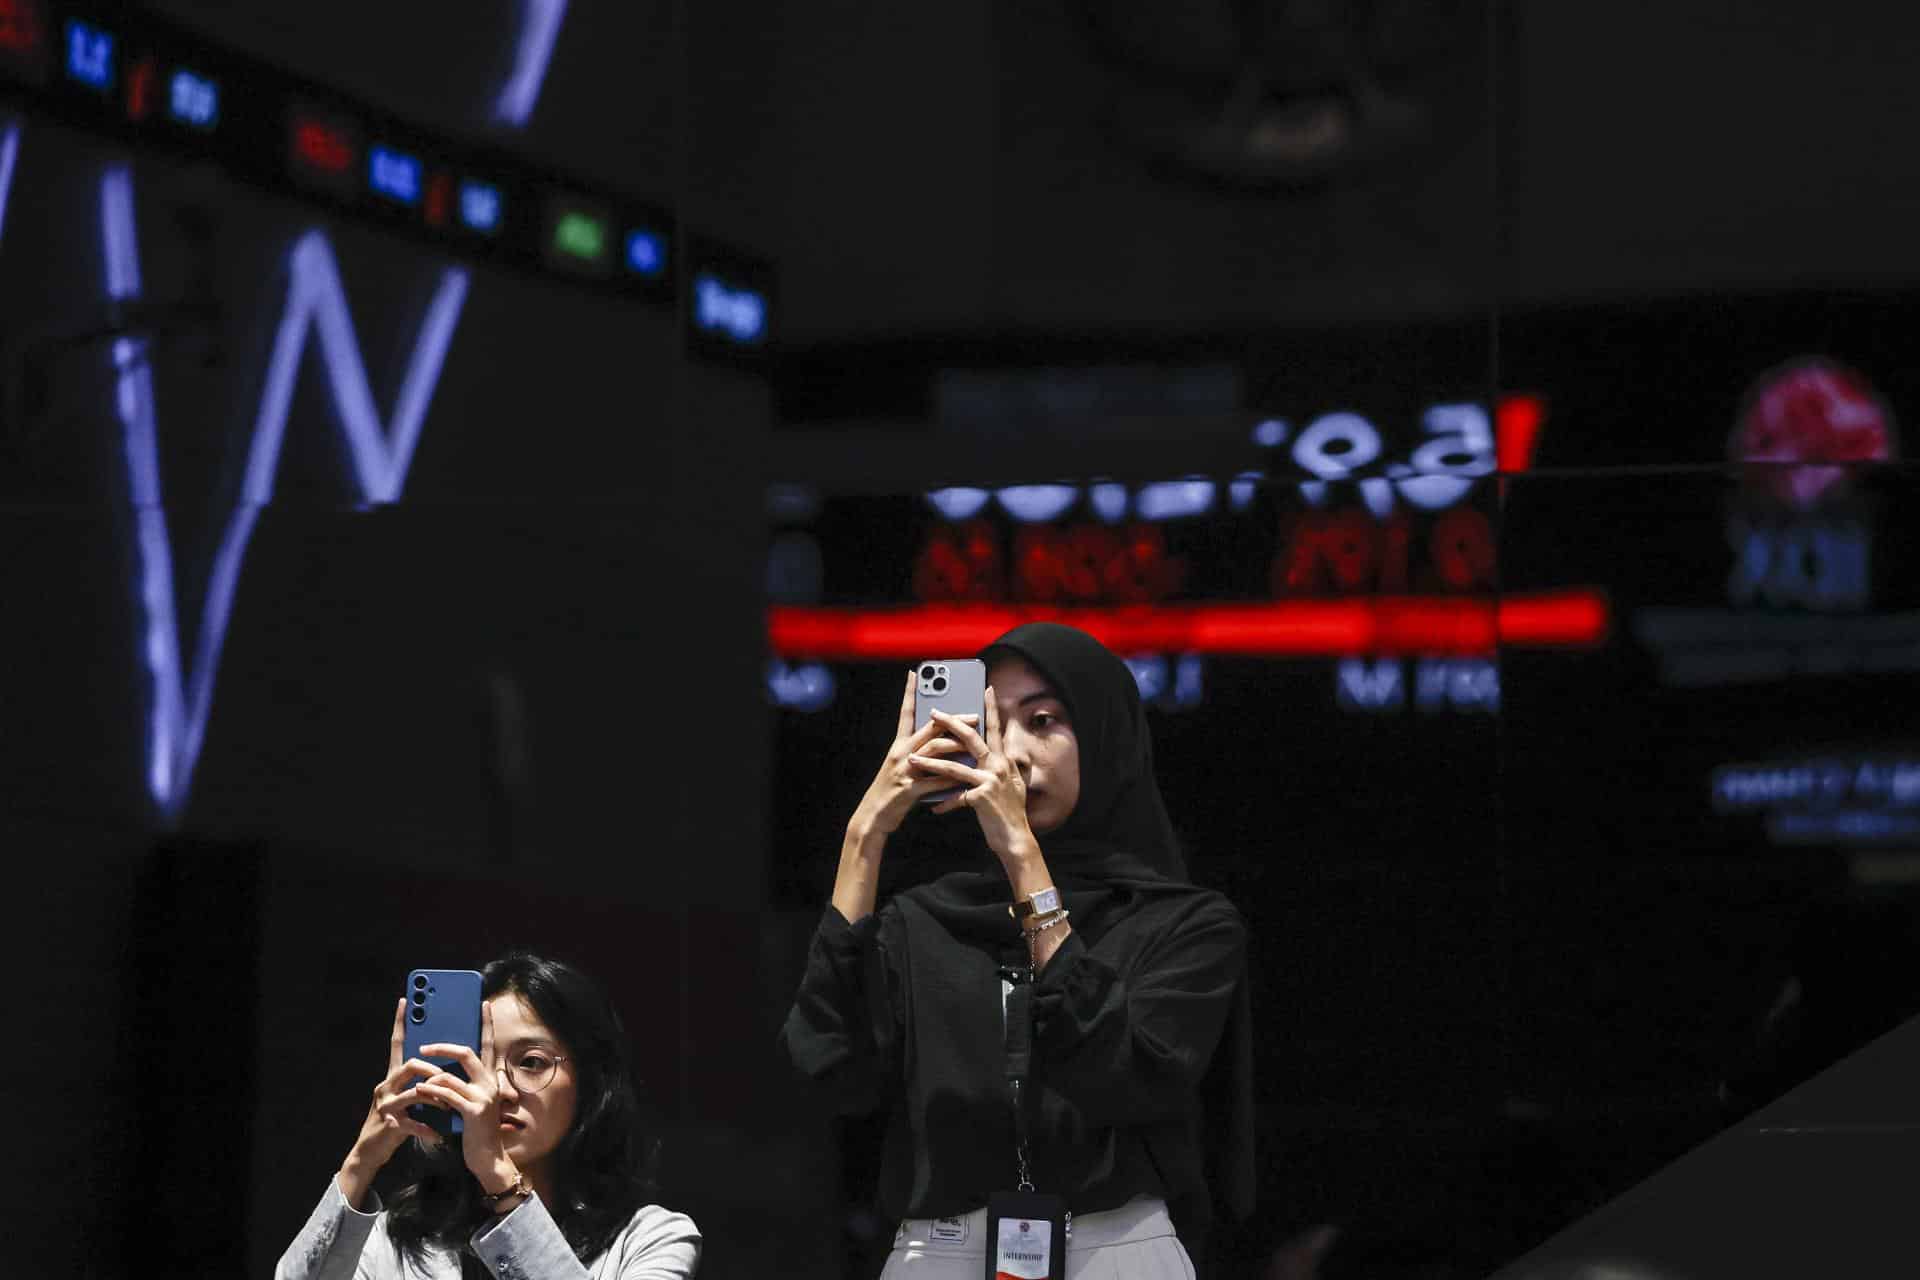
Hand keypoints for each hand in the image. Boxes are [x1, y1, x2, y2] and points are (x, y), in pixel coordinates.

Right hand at [337, 999, 448, 1208]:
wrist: (371, 1152)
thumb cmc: (396, 1121)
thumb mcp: (408, 1098)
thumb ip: (421, 1082)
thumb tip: (445, 1068)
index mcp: (393, 1076)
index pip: (397, 1043)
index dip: (400, 1022)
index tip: (406, 999)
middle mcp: (386, 1086)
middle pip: (410, 1065)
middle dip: (432, 1069)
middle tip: (448, 1077)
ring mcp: (386, 1105)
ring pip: (413, 1092)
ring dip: (435, 1097)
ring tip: (448, 1106)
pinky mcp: (390, 1124)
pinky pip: (413, 1123)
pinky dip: (428, 1129)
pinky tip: (438, 1135)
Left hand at [416, 1001, 519, 1196]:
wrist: (488, 1158)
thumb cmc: (477, 1131)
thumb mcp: (474, 1102)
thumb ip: (465, 1085)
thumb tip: (444, 1070)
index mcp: (490, 1078)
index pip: (488, 1044)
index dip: (486, 1024)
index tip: (484, 1004)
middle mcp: (489, 1083)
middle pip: (465, 1052)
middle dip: (441, 1047)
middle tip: (423, 1047)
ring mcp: (483, 1096)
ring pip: (449, 1075)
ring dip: (428, 1076)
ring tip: (416, 1081)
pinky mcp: (473, 1110)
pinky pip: (446, 1094)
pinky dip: (430, 1092)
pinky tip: (420, 1092)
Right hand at [850, 669, 976, 839]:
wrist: (873, 818)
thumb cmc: (891, 792)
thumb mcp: (903, 767)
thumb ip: (921, 754)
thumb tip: (943, 743)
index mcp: (899, 745)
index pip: (905, 713)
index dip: (909, 693)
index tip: (915, 673)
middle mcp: (901, 753)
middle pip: (929, 730)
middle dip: (953, 720)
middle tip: (974, 714)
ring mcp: (904, 771)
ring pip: (934, 751)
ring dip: (956, 745)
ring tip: (975, 743)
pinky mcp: (909, 790)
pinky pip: (935, 781)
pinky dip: (951, 778)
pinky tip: (966, 776)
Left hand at [909, 687, 1036, 863]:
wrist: (1016, 839)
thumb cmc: (1011, 812)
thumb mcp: (1012, 784)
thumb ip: (1006, 767)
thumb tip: (1005, 753)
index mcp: (1004, 760)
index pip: (996, 729)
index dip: (992, 708)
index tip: (986, 689)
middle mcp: (999, 766)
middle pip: (972, 738)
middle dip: (951, 723)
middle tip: (933, 712)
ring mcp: (989, 781)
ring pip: (955, 766)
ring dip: (930, 763)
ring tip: (913, 759)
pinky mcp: (980, 798)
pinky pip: (955, 796)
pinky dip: (943, 801)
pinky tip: (932, 806)